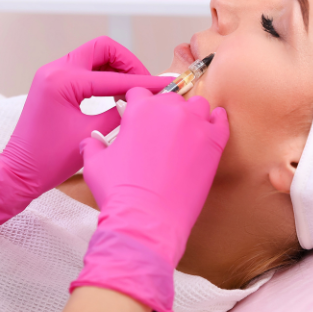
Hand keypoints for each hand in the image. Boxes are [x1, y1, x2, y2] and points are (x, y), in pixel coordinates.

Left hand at [0, 37, 171, 236]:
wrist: (20, 173)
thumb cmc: (49, 160)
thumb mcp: (92, 134)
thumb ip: (119, 112)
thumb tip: (141, 101)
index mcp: (62, 81)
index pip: (113, 76)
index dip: (142, 81)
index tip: (163, 85)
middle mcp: (55, 70)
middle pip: (103, 49)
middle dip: (128, 62)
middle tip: (145, 81)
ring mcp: (51, 74)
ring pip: (93, 56)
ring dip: (116, 67)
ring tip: (134, 88)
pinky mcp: (52, 83)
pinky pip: (83, 69)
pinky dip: (103, 76)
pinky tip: (117, 92)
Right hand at [71, 88, 228, 311]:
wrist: (147, 219)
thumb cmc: (120, 193)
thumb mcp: (95, 165)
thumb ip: (94, 146)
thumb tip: (91, 142)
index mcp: (140, 109)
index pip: (140, 92)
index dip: (137, 103)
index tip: (139, 113)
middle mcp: (170, 110)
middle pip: (170, 98)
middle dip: (164, 110)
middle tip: (160, 131)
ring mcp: (195, 125)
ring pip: (198, 105)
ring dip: (191, 114)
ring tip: (185, 132)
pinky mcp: (214, 143)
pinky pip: (221, 121)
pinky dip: (217, 122)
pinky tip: (211, 128)